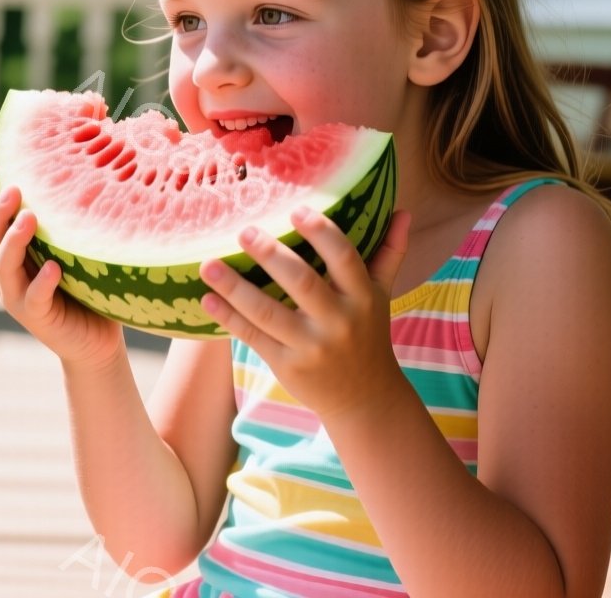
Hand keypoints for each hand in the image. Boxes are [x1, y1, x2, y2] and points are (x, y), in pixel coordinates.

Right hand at [0, 168, 125, 368]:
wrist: (95, 343)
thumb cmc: (83, 290)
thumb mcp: (66, 253)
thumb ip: (57, 228)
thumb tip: (70, 178)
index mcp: (8, 260)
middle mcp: (6, 278)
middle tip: (13, 188)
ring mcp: (18, 299)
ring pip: (3, 267)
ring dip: (13, 240)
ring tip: (29, 217)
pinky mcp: (39, 318)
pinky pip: (34, 298)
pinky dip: (42, 282)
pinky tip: (53, 268)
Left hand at [198, 207, 413, 420]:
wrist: (365, 399)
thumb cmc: (368, 335)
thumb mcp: (382, 295)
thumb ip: (389, 253)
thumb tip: (404, 212)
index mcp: (362, 298)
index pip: (345, 258)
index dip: (322, 233)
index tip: (296, 211)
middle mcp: (338, 321)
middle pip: (302, 282)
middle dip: (271, 255)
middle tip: (243, 231)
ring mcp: (311, 346)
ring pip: (268, 312)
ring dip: (235, 288)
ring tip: (208, 264)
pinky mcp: (287, 365)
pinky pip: (252, 337)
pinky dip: (228, 317)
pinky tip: (207, 299)